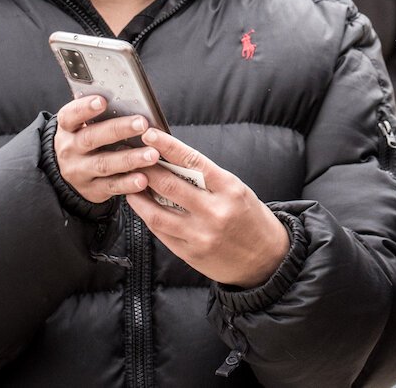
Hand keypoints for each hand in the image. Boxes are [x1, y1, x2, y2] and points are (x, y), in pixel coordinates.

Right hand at [53, 96, 162, 203]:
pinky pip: (111, 187)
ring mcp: (80, 171)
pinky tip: (143, 179)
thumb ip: (100, 114)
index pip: (71, 115)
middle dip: (118, 130)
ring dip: (130, 159)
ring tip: (151, 154)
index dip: (85, 108)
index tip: (102, 101)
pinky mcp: (92, 190)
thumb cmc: (85, 139)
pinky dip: (128, 183)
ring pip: (104, 164)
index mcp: (68, 128)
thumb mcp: (82, 125)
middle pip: (91, 138)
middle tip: (142, 123)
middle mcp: (70, 150)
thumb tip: (128, 97)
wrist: (66, 173)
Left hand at [125, 127, 290, 288]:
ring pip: (157, 213)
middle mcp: (214, 212)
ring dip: (138, 195)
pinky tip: (141, 206)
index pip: (193, 162)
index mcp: (230, 190)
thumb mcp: (237, 190)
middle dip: (146, 169)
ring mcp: (200, 235)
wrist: (266, 260)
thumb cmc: (251, 219)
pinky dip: (147, 216)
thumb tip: (174, 161)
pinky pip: (160, 232)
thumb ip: (208, 179)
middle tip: (132, 157)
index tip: (150, 135)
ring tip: (129, 182)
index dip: (168, 146)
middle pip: (169, 186)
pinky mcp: (190, 253)